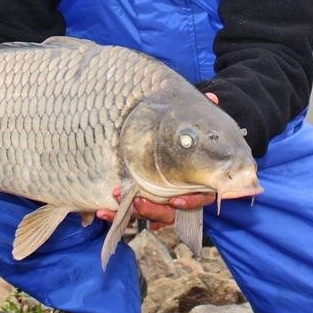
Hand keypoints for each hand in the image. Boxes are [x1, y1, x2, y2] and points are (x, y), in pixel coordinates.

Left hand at [96, 91, 216, 229]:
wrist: (176, 137)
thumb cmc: (188, 131)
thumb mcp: (195, 121)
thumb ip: (202, 112)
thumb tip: (211, 98)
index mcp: (198, 180)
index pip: (199, 198)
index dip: (189, 202)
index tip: (174, 200)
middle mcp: (180, 194)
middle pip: (171, 213)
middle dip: (152, 210)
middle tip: (137, 200)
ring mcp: (161, 199)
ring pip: (151, 215)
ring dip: (133, 212)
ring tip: (113, 197)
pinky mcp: (144, 200)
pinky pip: (131, 214)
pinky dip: (116, 215)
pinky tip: (101, 211)